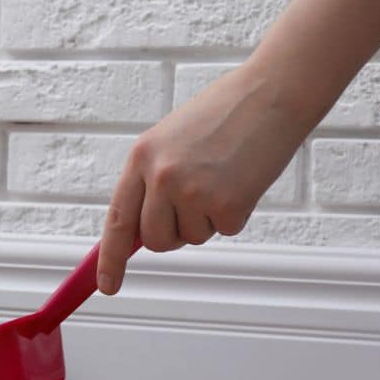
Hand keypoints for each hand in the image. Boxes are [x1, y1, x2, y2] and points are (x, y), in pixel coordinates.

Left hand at [97, 62, 307, 294]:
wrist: (271, 93)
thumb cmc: (223, 115)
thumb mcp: (170, 140)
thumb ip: (151, 181)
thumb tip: (139, 231)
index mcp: (141, 158)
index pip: (118, 220)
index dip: (110, 259)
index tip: (107, 286)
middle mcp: (161, 177)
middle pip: (155, 239)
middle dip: (173, 233)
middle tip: (197, 202)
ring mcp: (193, 191)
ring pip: (191, 237)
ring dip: (208, 218)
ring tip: (222, 176)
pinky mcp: (227, 204)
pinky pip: (224, 230)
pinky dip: (236, 213)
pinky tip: (242, 179)